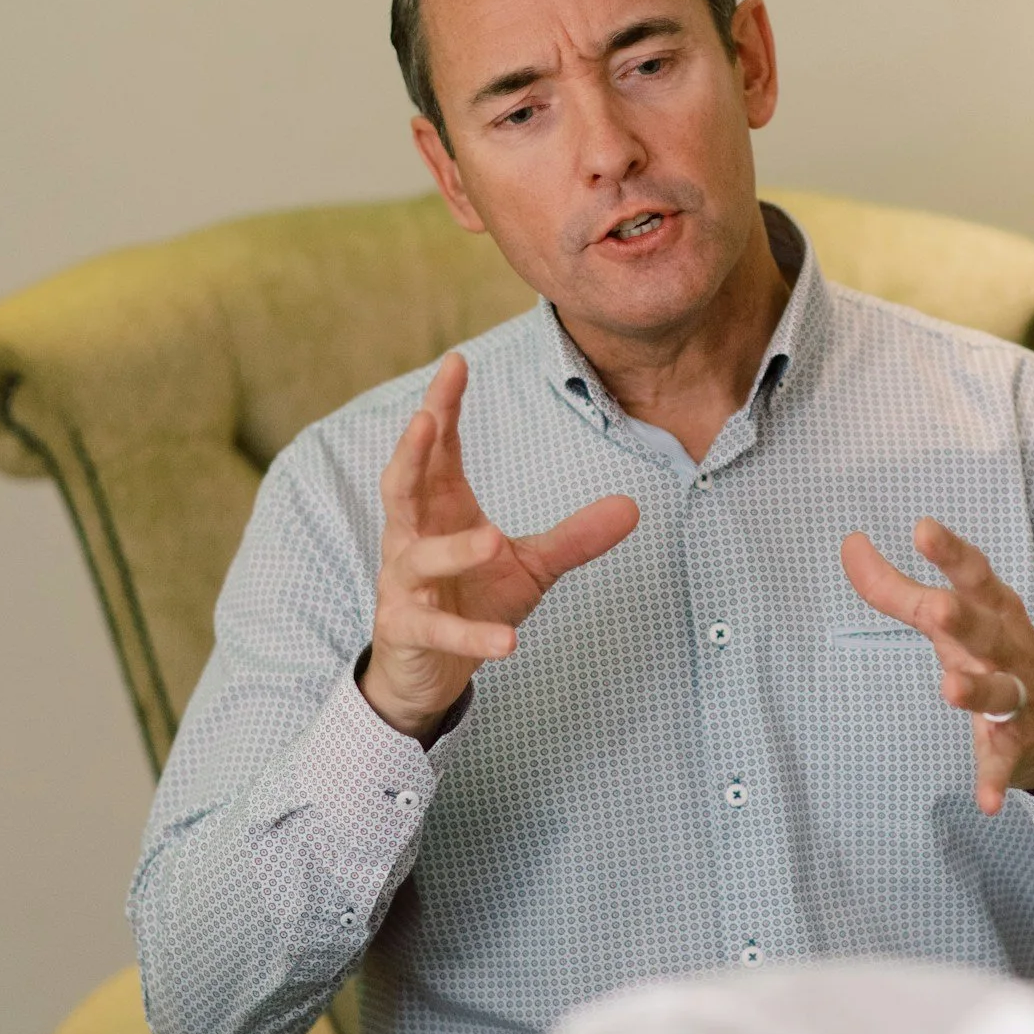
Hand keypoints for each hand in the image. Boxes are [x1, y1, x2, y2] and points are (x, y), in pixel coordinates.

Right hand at [362, 353, 639, 739]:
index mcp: (438, 510)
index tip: (456, 362)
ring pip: (418, 558)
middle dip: (411, 451)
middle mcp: (411, 538)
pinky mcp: (406, 631)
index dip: (442, 407)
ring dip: (453, 550)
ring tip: (491, 540)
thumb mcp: (530, 566)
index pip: (436, 451)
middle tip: (427, 417)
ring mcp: (403, 585)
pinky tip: (509, 641)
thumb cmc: (472, 601)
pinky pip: (438, 630)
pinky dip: (473, 635)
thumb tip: (633, 506)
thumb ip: (573, 537)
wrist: (429, 671)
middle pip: (401, 486)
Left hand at [839, 517, 1033, 815]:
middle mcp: (1007, 650)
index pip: (974, 575)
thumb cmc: (995, 653)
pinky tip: (986, 802)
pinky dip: (994, 781)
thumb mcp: (954, 617)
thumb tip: (849, 543)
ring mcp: (1017, 699)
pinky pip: (1003, 763)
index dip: (950, 553)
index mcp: (994, 612)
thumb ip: (898, 587)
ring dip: (976, 692)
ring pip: (999, 693)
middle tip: (938, 607)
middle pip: (985, 631)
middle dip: (962, 618)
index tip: (923, 528)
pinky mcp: (1016, 746)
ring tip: (950, 689)